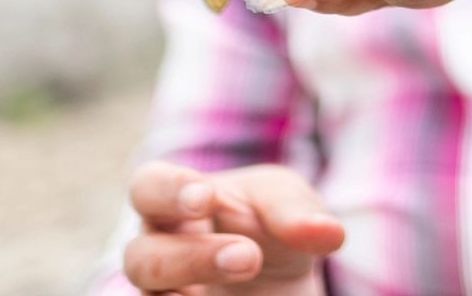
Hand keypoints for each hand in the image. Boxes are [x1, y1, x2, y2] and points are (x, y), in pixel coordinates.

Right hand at [122, 161, 341, 293]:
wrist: (278, 285)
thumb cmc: (269, 226)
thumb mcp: (286, 204)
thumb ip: (297, 211)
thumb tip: (329, 234)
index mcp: (174, 203)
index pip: (149, 186)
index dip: (168, 190)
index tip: (205, 197)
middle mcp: (157, 252)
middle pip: (142, 256)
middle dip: (192, 257)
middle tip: (248, 257)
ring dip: (194, 285)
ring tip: (245, 273)